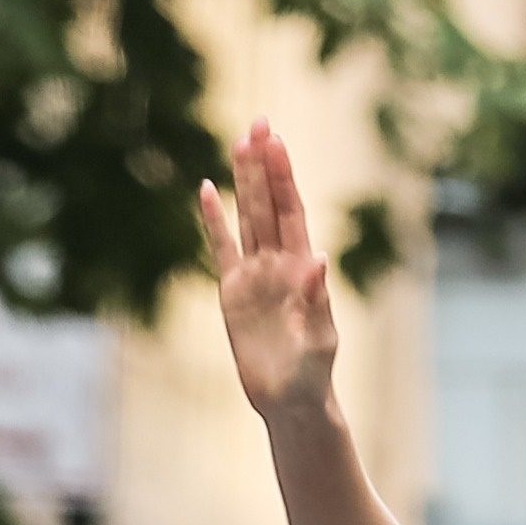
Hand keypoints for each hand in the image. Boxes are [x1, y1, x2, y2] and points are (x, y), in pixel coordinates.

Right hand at [199, 119, 336, 420]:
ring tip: (238, 142)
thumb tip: (318, 260)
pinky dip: (213, 221)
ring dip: (242, 181)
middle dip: (264, 165)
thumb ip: (318, 300)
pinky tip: (206, 190)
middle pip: (269, 205)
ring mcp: (255, 275)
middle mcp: (279, 265)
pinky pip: (221, 249)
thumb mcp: (320, 340)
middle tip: (259, 122)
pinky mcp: (233, 292)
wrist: (290, 402)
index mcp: (303, 271)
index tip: (276, 142)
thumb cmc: (312, 376)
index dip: (283, 178)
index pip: (292, 214)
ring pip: (247, 218)